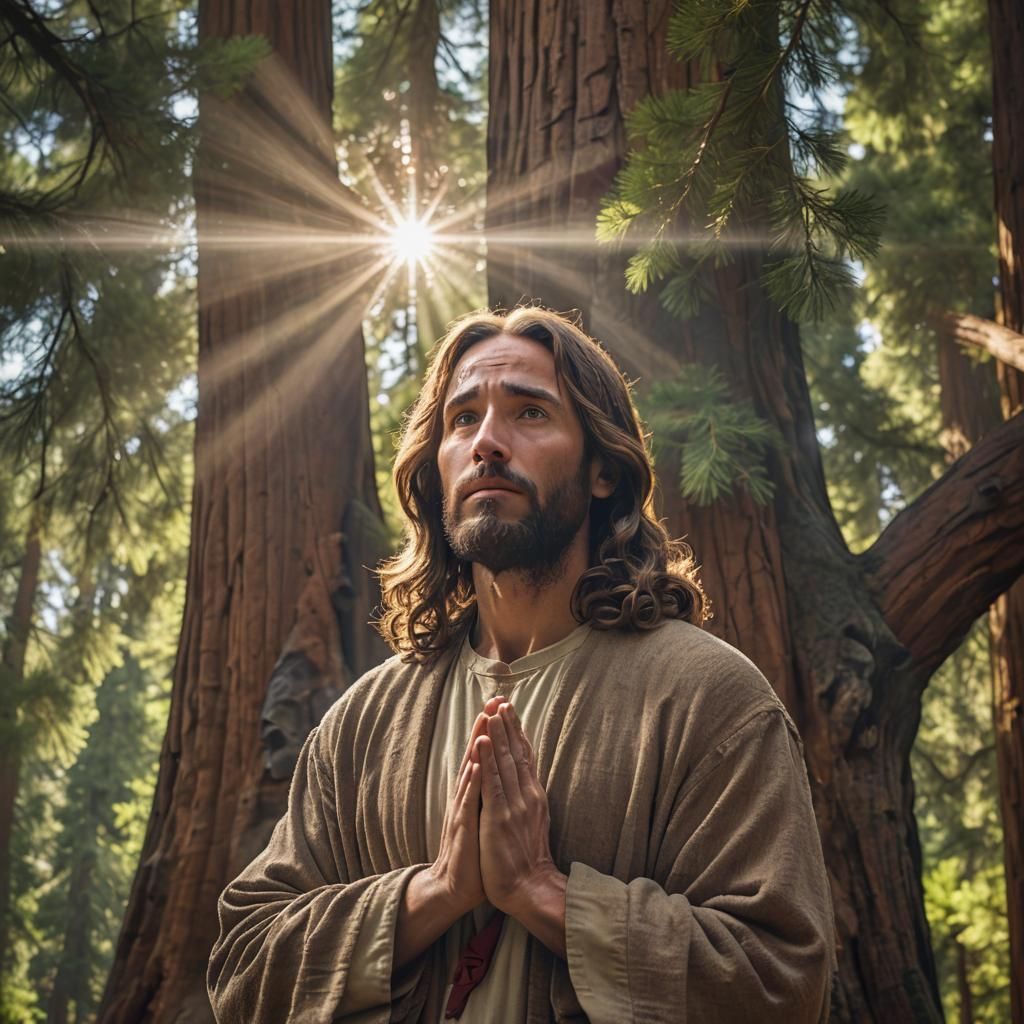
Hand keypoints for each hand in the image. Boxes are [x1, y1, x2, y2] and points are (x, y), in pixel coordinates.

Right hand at [427, 697, 504, 915]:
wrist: (453, 887)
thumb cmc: (474, 854)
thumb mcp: (485, 818)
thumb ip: (488, 795)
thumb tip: (499, 773)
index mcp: (474, 794)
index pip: (484, 756)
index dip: (491, 732)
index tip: (500, 706)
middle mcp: (466, 797)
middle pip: (476, 756)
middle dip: (484, 729)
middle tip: (492, 701)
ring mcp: (462, 811)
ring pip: (470, 772)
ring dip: (476, 746)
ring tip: (483, 721)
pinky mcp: (463, 829)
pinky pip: (468, 802)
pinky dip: (472, 782)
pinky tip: (477, 765)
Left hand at [474, 702, 560, 917]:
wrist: (530, 889)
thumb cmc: (527, 859)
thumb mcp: (533, 820)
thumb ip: (529, 797)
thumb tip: (527, 777)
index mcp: (533, 795)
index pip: (524, 755)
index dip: (516, 731)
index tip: (509, 708)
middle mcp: (526, 795)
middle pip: (515, 753)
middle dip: (507, 725)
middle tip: (501, 699)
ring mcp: (512, 805)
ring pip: (504, 762)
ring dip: (497, 735)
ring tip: (492, 711)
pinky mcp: (498, 818)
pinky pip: (491, 784)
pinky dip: (486, 761)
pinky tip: (481, 742)